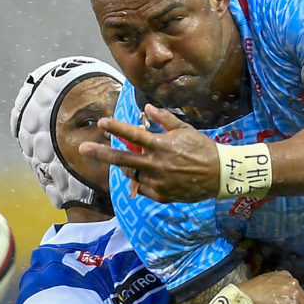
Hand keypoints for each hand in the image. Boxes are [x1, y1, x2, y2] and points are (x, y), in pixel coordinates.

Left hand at [79, 104, 219, 202]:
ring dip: (125, 167)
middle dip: (100, 153)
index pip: (134, 135)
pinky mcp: (161, 195)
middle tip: (83, 149)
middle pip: (122, 159)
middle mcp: (156, 165)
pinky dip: (140, 180)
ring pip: (131, 174)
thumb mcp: (185, 130)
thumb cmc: (203, 149)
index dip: (116, 128)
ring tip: (126, 162)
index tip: (102, 123)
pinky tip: (145, 175)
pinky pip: (142, 188)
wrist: (220, 175)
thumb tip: (146, 108)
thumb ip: (164, 119)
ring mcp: (158, 182)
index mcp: (162, 146)